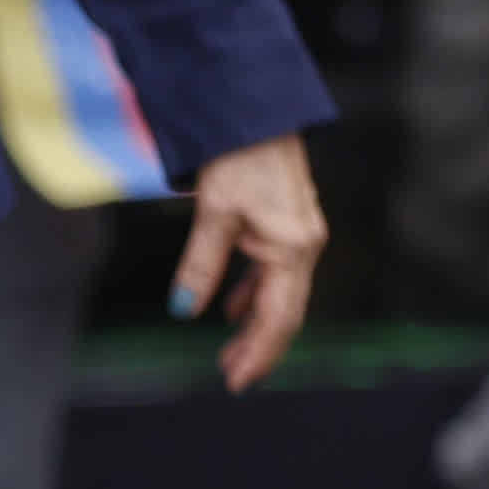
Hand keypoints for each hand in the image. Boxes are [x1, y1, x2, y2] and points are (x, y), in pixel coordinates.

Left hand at [171, 133, 326, 390]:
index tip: (238, 380)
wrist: (254, 108)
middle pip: (284, 311)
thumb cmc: (237, 154)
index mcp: (293, 248)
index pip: (278, 316)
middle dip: (259, 346)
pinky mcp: (285, 224)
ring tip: (229, 351)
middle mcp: (304, 246)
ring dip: (254, 323)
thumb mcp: (214, 212)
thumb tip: (184, 309)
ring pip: (278, 293)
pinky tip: (231, 307)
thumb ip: (201, 264)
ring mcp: (297, 235)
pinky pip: (272, 271)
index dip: (259, 351)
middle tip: (232, 375)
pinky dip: (252, 293)